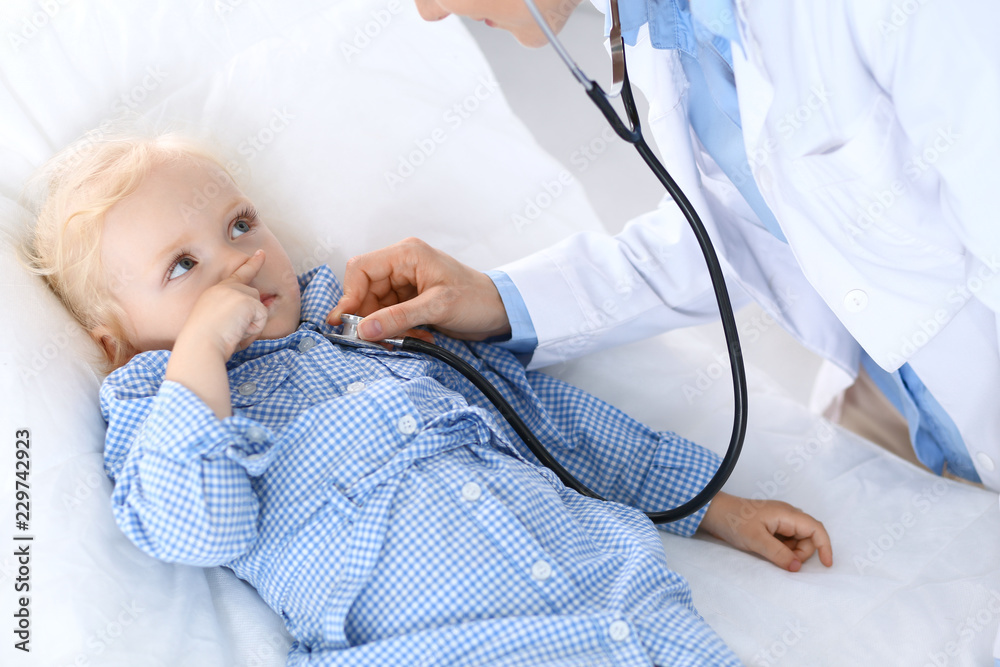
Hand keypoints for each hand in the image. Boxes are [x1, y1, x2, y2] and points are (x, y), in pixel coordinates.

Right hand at [178, 250, 269, 360]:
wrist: (199, 344)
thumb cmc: (206, 342)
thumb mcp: (220, 324)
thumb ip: (238, 314)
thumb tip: (262, 309)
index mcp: (215, 292)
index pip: (238, 275)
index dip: (252, 264)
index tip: (262, 253)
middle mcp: (224, 288)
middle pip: (254, 299)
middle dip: (251, 315)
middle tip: (229, 329)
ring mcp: (235, 291)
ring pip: (259, 309)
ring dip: (250, 325)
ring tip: (230, 330)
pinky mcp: (246, 299)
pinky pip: (262, 318)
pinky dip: (253, 329)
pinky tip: (237, 330)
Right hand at [327, 237, 510, 340]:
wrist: (500, 311)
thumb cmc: (476, 299)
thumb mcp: (437, 307)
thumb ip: (398, 318)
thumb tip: (363, 330)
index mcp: (406, 255)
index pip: (360, 268)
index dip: (349, 295)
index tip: (347, 322)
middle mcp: (401, 265)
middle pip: (364, 291)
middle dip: (369, 317)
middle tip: (375, 340)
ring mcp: (405, 284)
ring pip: (375, 307)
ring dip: (385, 327)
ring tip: (406, 339)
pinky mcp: (410, 301)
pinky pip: (389, 316)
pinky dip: (397, 330)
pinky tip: (416, 336)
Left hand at [698, 492, 833, 571]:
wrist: (713, 512)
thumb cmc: (734, 521)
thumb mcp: (756, 540)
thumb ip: (779, 554)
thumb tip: (797, 567)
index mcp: (787, 514)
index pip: (816, 529)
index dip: (825, 546)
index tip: (827, 565)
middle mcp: (787, 515)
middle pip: (808, 537)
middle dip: (801, 553)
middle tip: (782, 561)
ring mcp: (779, 520)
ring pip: (797, 540)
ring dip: (790, 552)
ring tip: (768, 553)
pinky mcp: (771, 526)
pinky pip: (785, 540)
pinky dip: (782, 549)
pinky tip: (767, 551)